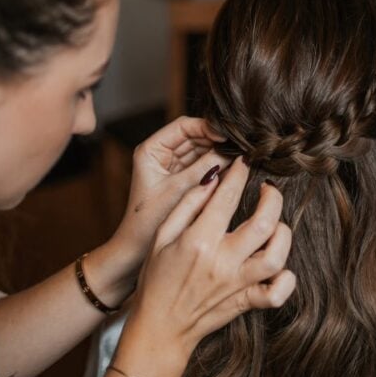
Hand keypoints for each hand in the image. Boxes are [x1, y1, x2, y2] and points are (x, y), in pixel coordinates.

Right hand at [107, 157, 295, 376]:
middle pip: (265, 222)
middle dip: (272, 197)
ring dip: (282, 234)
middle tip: (268, 189)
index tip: (244, 163)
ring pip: (277, 255)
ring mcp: (237, 284)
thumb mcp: (162, 237)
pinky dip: (286, 279)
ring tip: (274, 224)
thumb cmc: (156, 280)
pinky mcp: (246, 303)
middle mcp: (223, 262)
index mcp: (199, 241)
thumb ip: (188, 205)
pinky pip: (277, 293)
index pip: (227, 196)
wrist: (159, 328)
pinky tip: (279, 266)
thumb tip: (212, 178)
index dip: (239, 173)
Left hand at [109, 116, 231, 273]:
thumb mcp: (180, 190)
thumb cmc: (149, 221)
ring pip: (202, 150)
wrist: (135, 250)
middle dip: (217, 140)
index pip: (183, 126)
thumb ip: (206, 168)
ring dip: (220, 153)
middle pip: (195, 136)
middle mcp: (161, 154)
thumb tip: (234, 152)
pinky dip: (218, 167)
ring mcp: (172, 167)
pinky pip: (204, 166)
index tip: (228, 135)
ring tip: (240, 157)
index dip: (207, 127)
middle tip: (240, 146)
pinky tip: (234, 169)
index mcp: (151, 150)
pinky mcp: (182, 180)